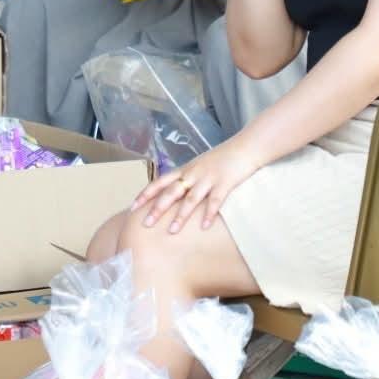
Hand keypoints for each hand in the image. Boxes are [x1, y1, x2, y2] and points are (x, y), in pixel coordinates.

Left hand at [132, 134, 266, 232]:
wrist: (245, 147)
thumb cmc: (222, 158)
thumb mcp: (200, 165)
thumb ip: (188, 178)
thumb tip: (174, 194)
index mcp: (185, 169)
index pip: (160, 182)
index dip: (146, 194)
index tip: (133, 206)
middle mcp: (193, 173)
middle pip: (171, 192)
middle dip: (157, 208)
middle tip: (145, 223)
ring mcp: (208, 178)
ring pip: (191, 199)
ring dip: (180, 216)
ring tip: (171, 231)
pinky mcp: (225, 183)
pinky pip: (215, 201)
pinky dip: (209, 213)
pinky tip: (204, 226)